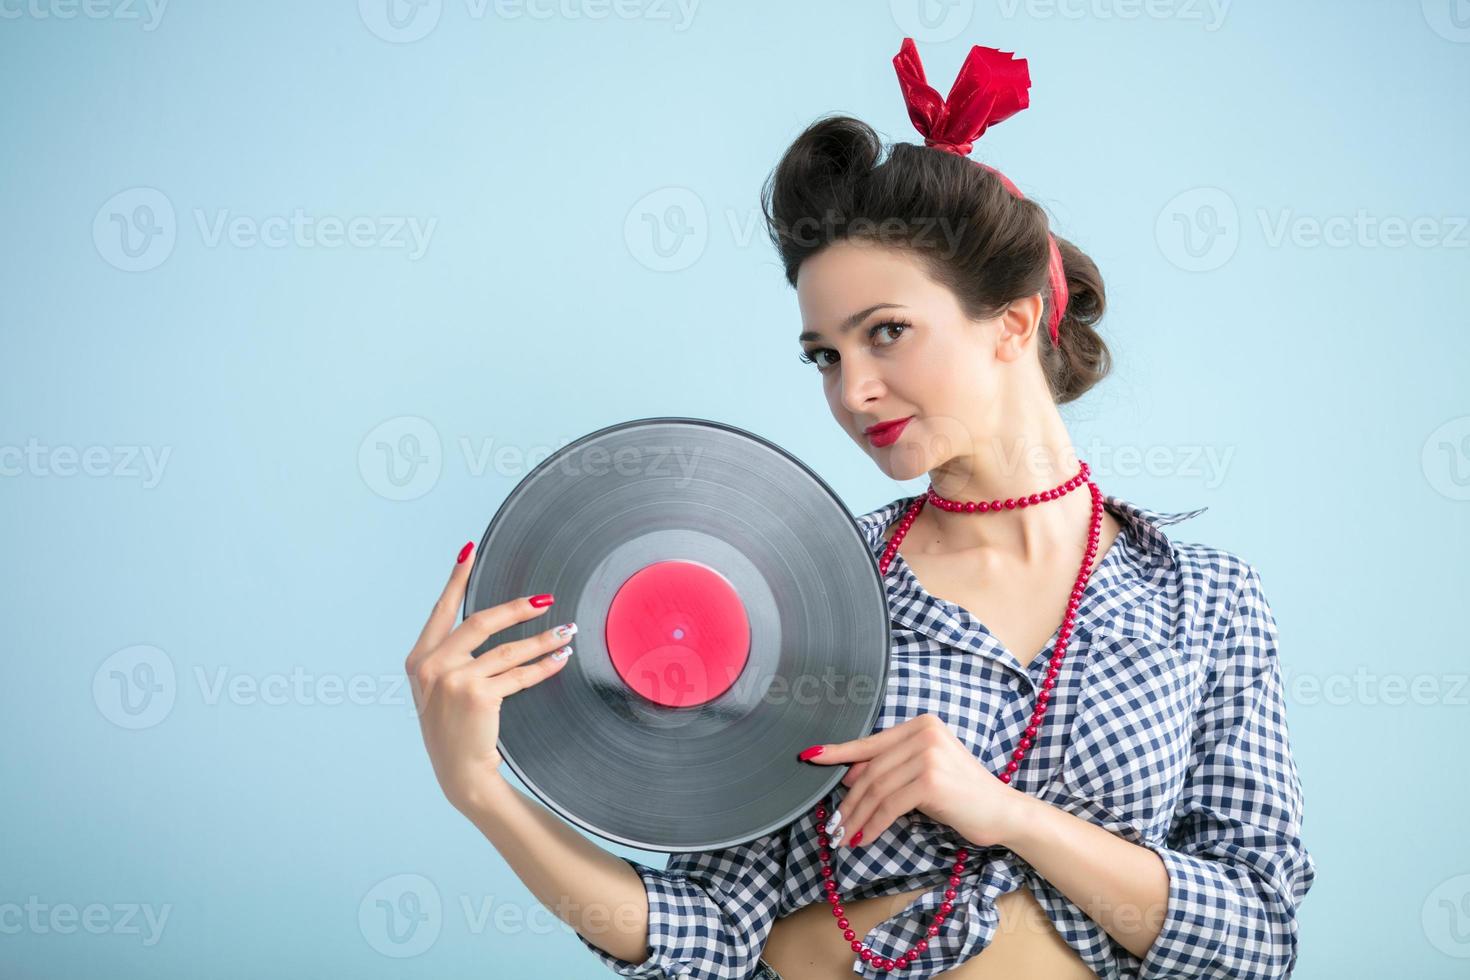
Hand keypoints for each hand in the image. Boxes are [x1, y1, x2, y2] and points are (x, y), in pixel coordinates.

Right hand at [404, 542, 574, 814]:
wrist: (458, 772)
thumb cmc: (454, 729)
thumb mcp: (439, 688)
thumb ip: (452, 656)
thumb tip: (488, 621)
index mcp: (418, 659)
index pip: (441, 610)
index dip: (456, 579)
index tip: (469, 550)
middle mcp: (430, 666)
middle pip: (481, 623)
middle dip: (517, 609)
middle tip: (546, 600)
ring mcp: (453, 680)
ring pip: (508, 650)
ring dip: (543, 640)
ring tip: (567, 631)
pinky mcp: (477, 695)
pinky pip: (520, 674)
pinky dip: (544, 665)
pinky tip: (561, 657)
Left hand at [799, 713, 1029, 849]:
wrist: (1001, 811)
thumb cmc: (961, 795)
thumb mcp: (923, 773)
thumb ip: (891, 767)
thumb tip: (848, 776)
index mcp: (921, 724)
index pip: (870, 742)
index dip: (838, 753)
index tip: (810, 758)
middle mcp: (923, 733)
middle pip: (870, 771)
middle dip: (848, 801)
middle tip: (834, 825)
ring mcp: (928, 755)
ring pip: (876, 790)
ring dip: (856, 817)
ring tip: (845, 836)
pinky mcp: (930, 781)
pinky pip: (889, 806)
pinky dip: (873, 825)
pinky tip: (865, 838)